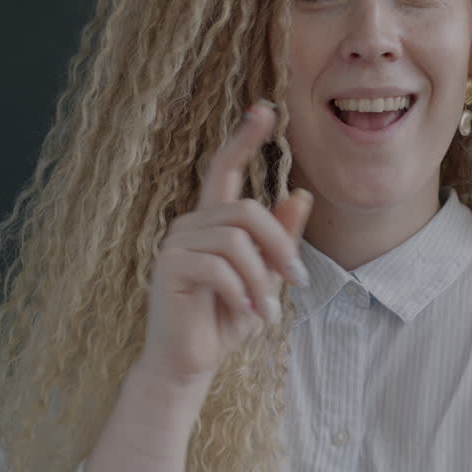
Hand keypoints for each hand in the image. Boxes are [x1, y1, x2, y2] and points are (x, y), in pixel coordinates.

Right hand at [137, 101, 312, 388]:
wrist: (189, 362)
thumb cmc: (225, 319)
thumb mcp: (264, 279)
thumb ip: (279, 240)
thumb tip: (302, 193)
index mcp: (212, 221)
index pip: (224, 168)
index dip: (244, 138)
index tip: (265, 109)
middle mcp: (190, 224)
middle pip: (247, 210)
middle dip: (279, 245)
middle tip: (297, 282)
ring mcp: (175, 243)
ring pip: (237, 240)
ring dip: (261, 278)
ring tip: (267, 310)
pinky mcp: (169, 267)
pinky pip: (219, 266)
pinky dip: (242, 292)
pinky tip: (249, 314)